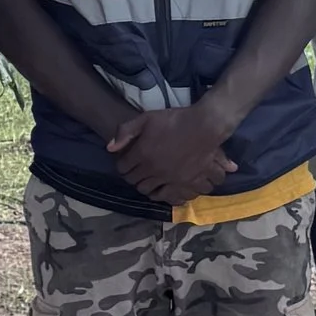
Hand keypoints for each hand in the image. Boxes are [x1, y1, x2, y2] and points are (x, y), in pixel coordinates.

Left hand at [104, 111, 237, 207]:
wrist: (205, 126)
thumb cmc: (175, 120)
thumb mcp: (146, 118)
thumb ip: (126, 131)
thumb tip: (110, 148)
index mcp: (142, 154)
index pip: (124, 168)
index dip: (122, 165)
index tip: (125, 162)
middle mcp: (154, 171)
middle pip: (136, 183)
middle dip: (134, 178)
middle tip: (137, 172)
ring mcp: (171, 179)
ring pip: (152, 192)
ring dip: (148, 188)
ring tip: (151, 181)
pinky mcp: (186, 184)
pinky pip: (173, 197)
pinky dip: (167, 196)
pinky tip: (168, 189)